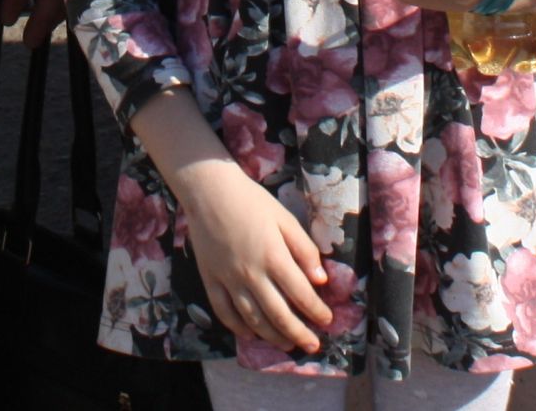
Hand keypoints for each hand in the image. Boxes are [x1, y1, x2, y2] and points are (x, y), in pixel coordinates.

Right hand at [172, 159, 329, 353]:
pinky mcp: (210, 279)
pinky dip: (238, 327)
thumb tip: (321, 280)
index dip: (317, 311)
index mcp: (274, 257)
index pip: (301, 294)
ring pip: (253, 319)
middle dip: (299, 334)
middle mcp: (252, 274)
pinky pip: (224, 312)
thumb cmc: (251, 200)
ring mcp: (229, 279)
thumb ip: (304, 249)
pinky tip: (249, 333)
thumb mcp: (284, 218)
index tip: (327, 320)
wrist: (209, 190)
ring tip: (287, 345)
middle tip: (312, 346)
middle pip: (279, 315)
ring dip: (273, 336)